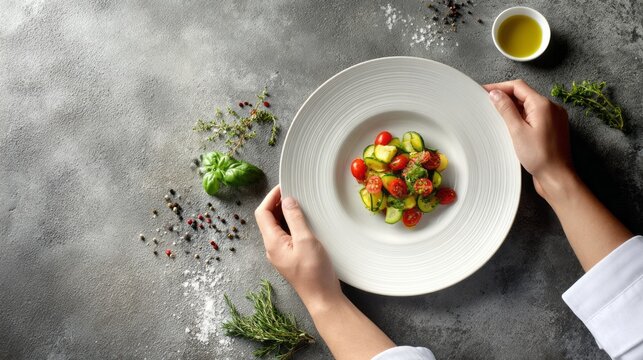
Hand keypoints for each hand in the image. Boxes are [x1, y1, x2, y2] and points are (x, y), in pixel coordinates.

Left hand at [254, 185, 342, 310]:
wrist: (323, 298)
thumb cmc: (314, 272)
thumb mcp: (306, 240)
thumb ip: (295, 218)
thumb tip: (287, 200)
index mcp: (272, 242)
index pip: (262, 213)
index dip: (271, 197)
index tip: (284, 187)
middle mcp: (272, 247)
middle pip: (268, 219)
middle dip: (278, 203)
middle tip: (294, 192)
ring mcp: (281, 253)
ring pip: (278, 226)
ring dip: (286, 213)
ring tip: (300, 204)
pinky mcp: (291, 257)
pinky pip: (286, 235)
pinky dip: (292, 223)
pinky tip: (305, 220)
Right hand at [483, 80, 574, 198]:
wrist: (557, 176)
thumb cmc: (539, 156)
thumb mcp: (517, 131)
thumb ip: (506, 110)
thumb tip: (495, 94)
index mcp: (543, 105)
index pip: (518, 87)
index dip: (499, 87)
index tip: (484, 91)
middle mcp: (551, 107)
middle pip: (524, 94)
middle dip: (505, 96)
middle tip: (486, 102)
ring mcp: (554, 117)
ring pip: (529, 105)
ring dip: (512, 107)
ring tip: (495, 114)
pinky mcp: (552, 127)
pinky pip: (534, 115)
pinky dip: (521, 116)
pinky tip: (511, 124)